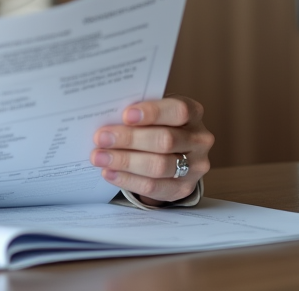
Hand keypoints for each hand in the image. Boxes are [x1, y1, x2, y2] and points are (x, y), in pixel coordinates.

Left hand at [90, 95, 213, 205]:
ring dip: (124, 161)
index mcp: (193, 113)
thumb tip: (107, 114)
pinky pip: (153, 187)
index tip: (126, 115)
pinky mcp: (183, 188)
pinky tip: (109, 173)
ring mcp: (195, 167)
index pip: (178, 111)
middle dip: (129, 139)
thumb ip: (138, 112)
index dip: (153, 112)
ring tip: (99, 157)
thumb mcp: (153, 113)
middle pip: (165, 140)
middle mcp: (199, 140)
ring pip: (159, 166)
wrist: (172, 154)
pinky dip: (127, 180)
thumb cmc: (156, 125)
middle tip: (101, 138)